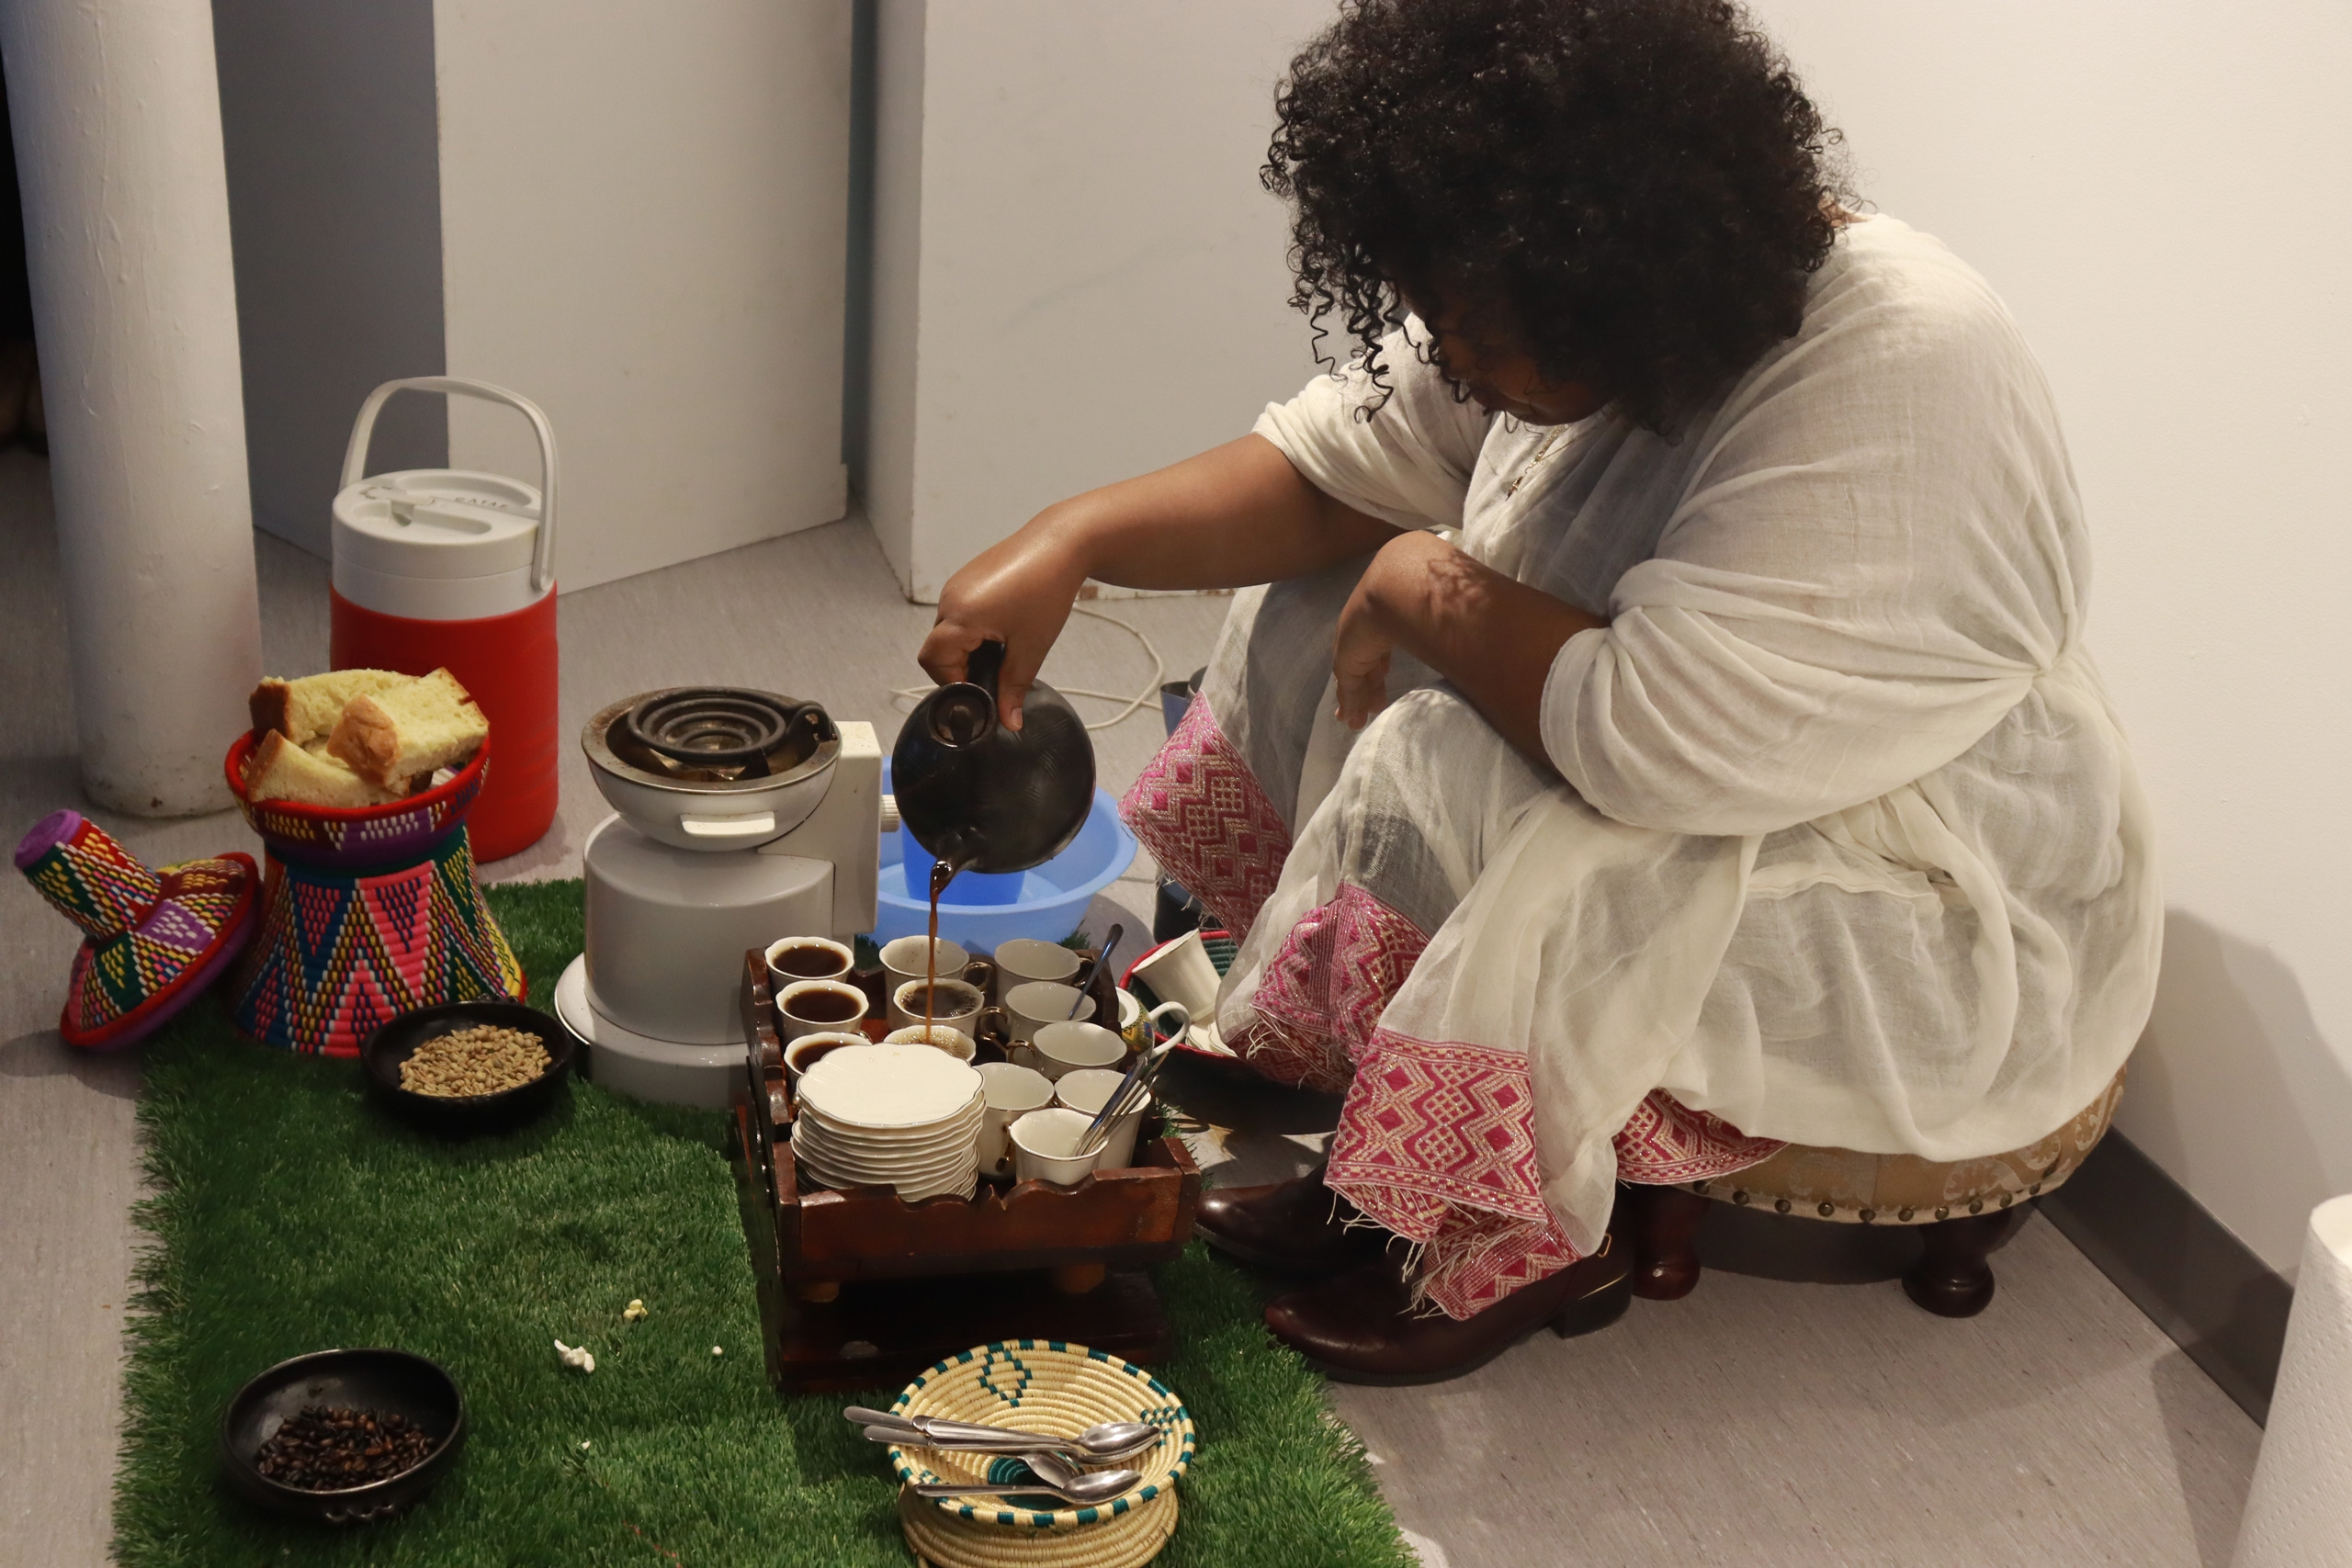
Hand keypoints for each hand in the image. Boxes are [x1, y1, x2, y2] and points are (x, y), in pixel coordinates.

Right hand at [918, 510, 1093, 729]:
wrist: (1061, 543)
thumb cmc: (1047, 590)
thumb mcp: (1031, 647)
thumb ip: (1014, 688)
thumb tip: (1008, 722)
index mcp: (960, 616)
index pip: (933, 662)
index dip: (953, 683)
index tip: (980, 692)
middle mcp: (950, 599)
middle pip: (937, 648)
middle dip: (960, 668)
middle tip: (993, 677)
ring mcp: (957, 585)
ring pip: (948, 631)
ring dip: (966, 649)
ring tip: (1001, 651)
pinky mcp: (967, 578)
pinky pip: (957, 613)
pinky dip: (971, 630)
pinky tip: (1001, 630)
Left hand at [1333, 531, 1448, 728]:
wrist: (1404, 582)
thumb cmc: (1435, 589)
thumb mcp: (1442, 610)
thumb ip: (1450, 624)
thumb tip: (1482, 637)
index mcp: (1388, 608)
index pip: (1381, 639)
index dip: (1382, 660)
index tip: (1385, 674)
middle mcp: (1367, 623)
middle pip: (1366, 659)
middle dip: (1370, 683)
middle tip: (1375, 705)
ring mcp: (1355, 639)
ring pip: (1355, 675)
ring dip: (1359, 698)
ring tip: (1359, 721)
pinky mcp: (1348, 655)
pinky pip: (1349, 685)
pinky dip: (1352, 702)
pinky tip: (1353, 719)